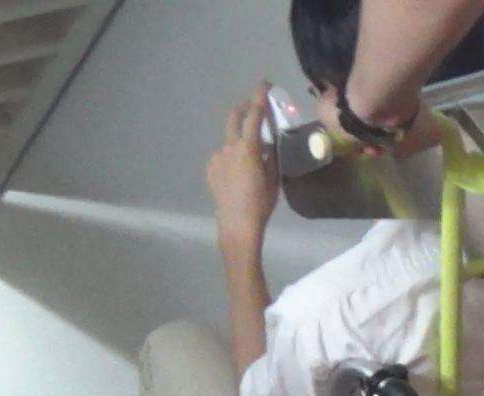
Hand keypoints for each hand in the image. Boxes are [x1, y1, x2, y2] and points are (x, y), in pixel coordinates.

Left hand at [207, 84, 280, 246]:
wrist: (237, 224)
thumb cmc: (260, 203)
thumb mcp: (273, 177)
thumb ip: (269, 154)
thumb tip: (267, 141)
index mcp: (247, 148)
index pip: (254, 115)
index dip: (259, 97)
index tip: (264, 84)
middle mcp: (228, 147)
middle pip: (234, 117)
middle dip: (244, 107)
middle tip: (254, 107)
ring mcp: (217, 157)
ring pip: (230, 139)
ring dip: (240, 139)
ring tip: (252, 156)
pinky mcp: (210, 168)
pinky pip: (224, 155)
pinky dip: (233, 156)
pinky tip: (240, 173)